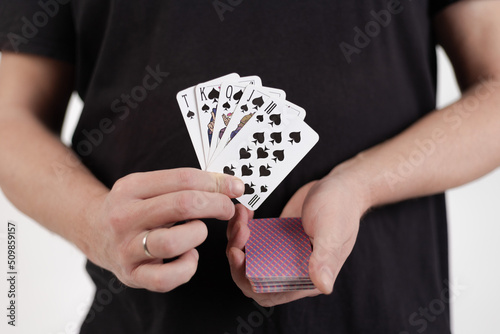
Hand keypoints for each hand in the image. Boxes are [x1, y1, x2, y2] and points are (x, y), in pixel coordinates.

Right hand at [84, 168, 243, 291]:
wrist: (93, 231)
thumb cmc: (132, 207)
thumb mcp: (149, 186)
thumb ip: (185, 183)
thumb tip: (230, 185)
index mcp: (132, 187)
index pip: (183, 179)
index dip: (216, 182)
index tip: (235, 187)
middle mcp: (125, 216)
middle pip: (182, 205)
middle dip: (216, 205)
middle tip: (227, 209)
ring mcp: (126, 248)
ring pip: (173, 242)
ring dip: (198, 234)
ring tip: (197, 232)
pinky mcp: (132, 274)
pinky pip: (166, 278)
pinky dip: (186, 268)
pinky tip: (189, 257)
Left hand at [227, 171, 367, 305]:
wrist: (340, 186)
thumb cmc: (342, 208)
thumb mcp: (332, 231)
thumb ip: (325, 258)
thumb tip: (324, 286)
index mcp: (308, 278)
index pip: (270, 293)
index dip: (248, 280)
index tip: (239, 254)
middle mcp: (294, 270)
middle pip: (253, 278)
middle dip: (238, 260)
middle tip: (238, 233)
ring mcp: (284, 254)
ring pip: (250, 259)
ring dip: (238, 242)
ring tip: (240, 219)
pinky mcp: (277, 238)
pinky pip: (253, 241)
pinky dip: (243, 229)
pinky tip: (244, 214)